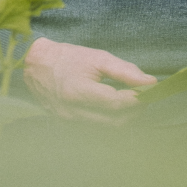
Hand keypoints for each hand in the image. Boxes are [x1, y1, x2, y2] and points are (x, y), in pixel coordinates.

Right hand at [23, 36, 157, 120]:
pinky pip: (98, 127)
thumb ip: (125, 71)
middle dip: (135, 111)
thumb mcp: (98, 58)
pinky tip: (115, 106)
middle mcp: (73, 112)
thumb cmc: (68, 58)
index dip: (137, 99)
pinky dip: (111, 119)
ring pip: (108, 128)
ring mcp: (69, 122)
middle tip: (143, 95)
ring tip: (131, 99)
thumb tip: (151, 82)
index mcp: (78, 92)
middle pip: (115, 122)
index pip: (116, 103)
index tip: (149, 90)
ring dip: (125, 116)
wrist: (36, 65)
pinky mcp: (68, 125)